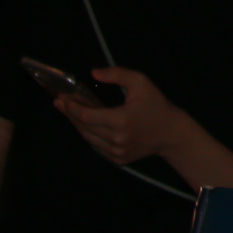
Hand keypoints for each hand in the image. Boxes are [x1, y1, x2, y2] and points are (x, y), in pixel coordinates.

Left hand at [56, 69, 186, 169]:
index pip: (87, 116)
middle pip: (84, 127)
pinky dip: (91, 135)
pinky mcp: (117, 159)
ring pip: (88, 138)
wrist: (171, 133)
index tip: (63, 99)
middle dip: (70, 114)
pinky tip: (89, 125)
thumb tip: (93, 73)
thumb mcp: (142, 83)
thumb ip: (118, 74)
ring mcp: (116, 152)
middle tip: (61, 103)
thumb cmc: (156, 105)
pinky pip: (97, 146)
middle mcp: (116, 139)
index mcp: (121, 120)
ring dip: (78, 125)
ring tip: (71, 113)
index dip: (72, 108)